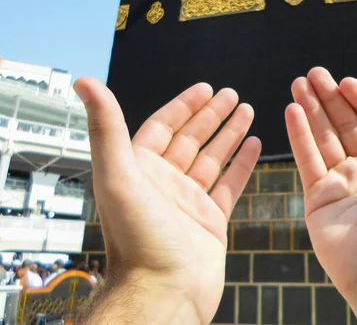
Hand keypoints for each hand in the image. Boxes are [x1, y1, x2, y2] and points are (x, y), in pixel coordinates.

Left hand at [74, 78, 260, 323]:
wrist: (164, 292)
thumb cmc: (137, 238)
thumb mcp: (119, 176)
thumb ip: (106, 128)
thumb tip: (83, 81)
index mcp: (140, 171)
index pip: (163, 127)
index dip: (184, 105)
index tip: (206, 88)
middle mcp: (163, 184)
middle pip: (191, 139)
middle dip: (212, 115)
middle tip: (233, 94)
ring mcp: (188, 203)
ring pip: (213, 159)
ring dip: (230, 134)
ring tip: (248, 111)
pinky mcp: (211, 221)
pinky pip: (230, 185)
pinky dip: (242, 164)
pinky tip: (255, 145)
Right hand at [286, 68, 356, 323]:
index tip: (344, 81)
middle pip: (345, 124)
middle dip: (329, 98)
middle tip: (313, 73)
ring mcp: (341, 182)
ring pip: (323, 137)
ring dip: (311, 109)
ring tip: (298, 83)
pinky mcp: (319, 196)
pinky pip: (307, 158)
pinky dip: (299, 134)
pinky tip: (292, 110)